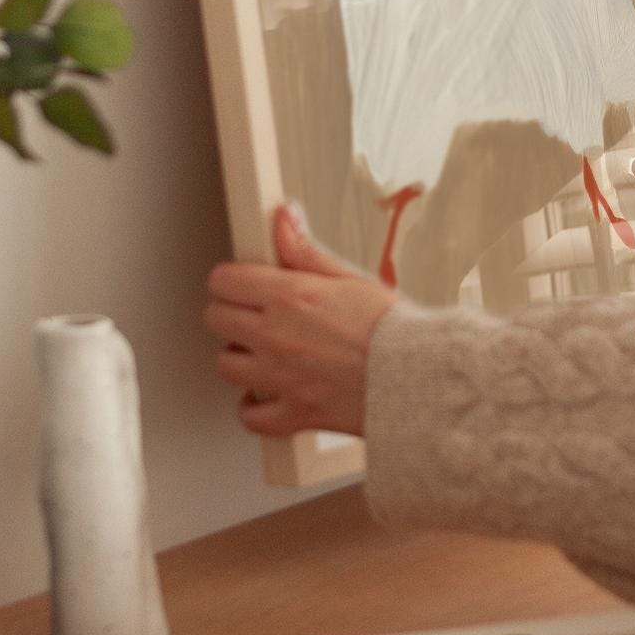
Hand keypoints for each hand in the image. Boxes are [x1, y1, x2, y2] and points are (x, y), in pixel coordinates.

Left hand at [204, 204, 395, 439]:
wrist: (418, 378)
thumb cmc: (392, 329)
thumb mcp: (349, 277)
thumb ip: (305, 251)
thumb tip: (283, 218)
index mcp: (289, 297)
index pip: (225, 281)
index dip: (232, 279)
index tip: (242, 282)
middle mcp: (275, 337)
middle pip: (216, 319)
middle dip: (230, 312)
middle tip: (253, 313)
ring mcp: (279, 378)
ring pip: (226, 365)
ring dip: (241, 357)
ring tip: (264, 351)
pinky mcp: (292, 412)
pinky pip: (250, 416)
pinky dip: (254, 407)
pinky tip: (267, 393)